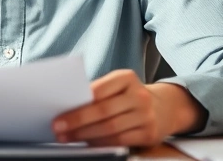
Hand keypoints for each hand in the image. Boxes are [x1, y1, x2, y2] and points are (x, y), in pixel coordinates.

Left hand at [52, 69, 205, 146]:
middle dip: (77, 121)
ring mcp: (146, 115)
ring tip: (67, 138)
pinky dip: (101, 143)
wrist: (164, 108)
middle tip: (58, 128)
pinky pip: (120, 141)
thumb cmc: (129, 96)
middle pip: (103, 111)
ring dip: (85, 135)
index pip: (99, 90)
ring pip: (110, 128)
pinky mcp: (149, 134)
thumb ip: (97, 92)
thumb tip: (67, 106)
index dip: (78, 104)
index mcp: (127, 78)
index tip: (58, 113)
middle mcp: (139, 96)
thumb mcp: (118, 86)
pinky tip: (87, 143)